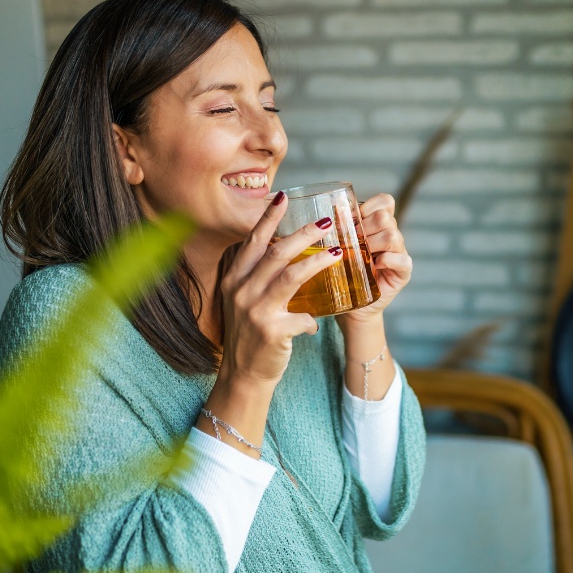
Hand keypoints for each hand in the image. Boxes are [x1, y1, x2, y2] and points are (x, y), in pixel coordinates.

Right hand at [217, 193, 341, 385]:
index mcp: (234, 279)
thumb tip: (289, 252)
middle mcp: (241, 291)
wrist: (243, 375)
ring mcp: (255, 310)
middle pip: (276, 253)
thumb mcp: (245, 301)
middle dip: (303, 233)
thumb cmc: (250, 335)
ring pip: (291, 276)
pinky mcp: (271, 331)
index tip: (283, 197)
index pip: (253, 242)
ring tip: (338, 252)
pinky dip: (312, 319)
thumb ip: (260, 278)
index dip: (268, 218)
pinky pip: (302, 317)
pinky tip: (317, 323)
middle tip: (326, 222)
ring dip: (317, 261)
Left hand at [341, 193, 412, 326]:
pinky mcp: (403, 273)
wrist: (351, 306)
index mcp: (378, 226)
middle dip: (365, 228)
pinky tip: (375, 266)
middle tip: (353, 244)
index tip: (353, 220)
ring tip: (362, 257)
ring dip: (373, 244)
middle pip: (385, 217)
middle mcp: (392, 236)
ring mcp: (399, 254)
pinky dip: (388, 260)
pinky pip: (403, 260)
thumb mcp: (339, 248)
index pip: (385, 202)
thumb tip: (332, 211)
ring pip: (392, 236)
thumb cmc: (343, 274)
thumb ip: (341, 229)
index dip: (369, 206)